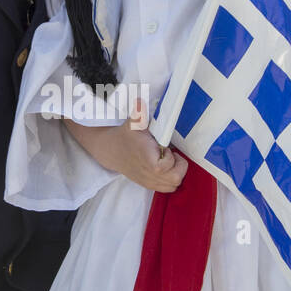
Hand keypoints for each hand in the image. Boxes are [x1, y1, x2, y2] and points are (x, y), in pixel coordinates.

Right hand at [65, 97, 188, 191]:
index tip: (165, 148)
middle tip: (170, 154)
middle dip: (177, 166)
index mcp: (147, 161)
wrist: (112, 150)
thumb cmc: (126, 135)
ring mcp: (149, 182)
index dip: (171, 157)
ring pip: (174, 185)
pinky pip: (168, 189)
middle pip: (175, 179)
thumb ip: (139, 113)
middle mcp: (148, 175)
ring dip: (175, 173)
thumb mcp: (132, 122)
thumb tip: (140, 101)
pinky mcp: (149, 186)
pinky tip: (166, 168)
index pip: (167, 166)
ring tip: (168, 160)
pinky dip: (171, 180)